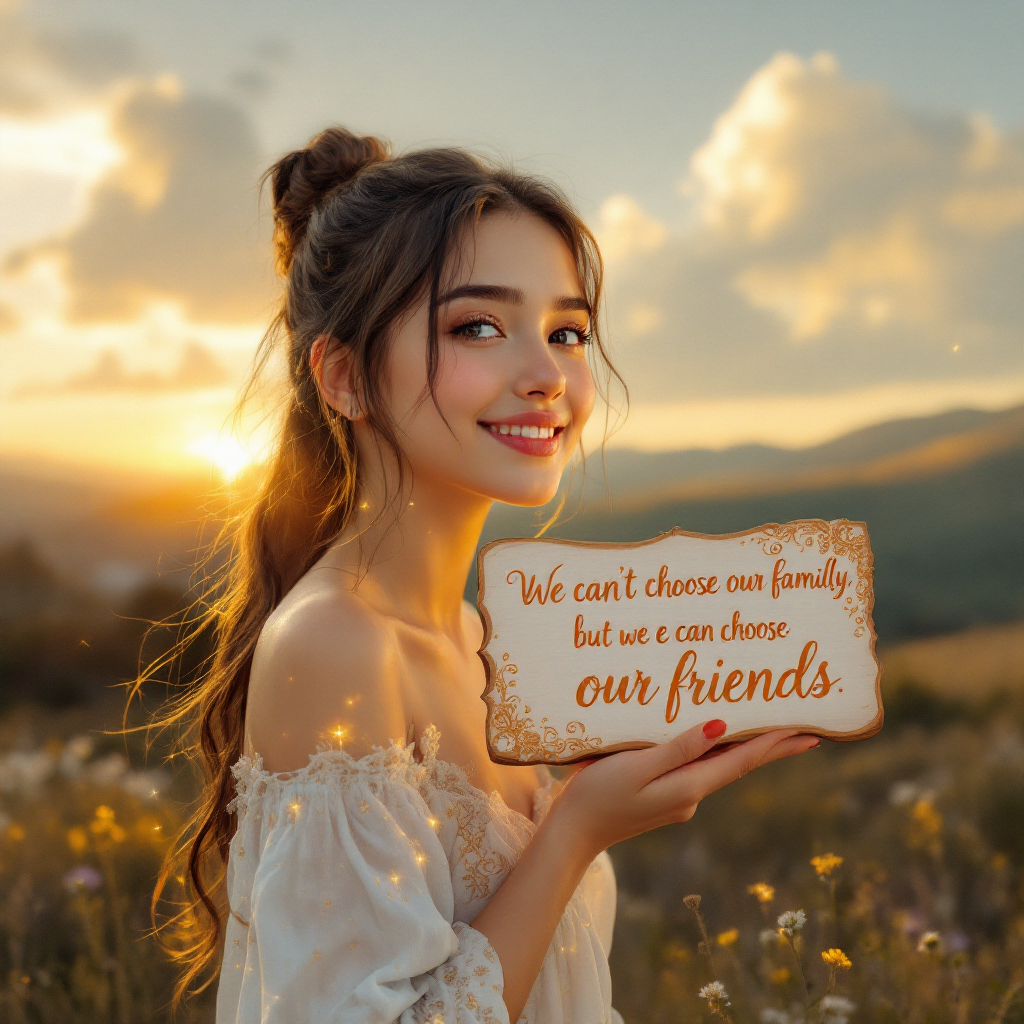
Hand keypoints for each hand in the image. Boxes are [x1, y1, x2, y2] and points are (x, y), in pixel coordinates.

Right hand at [548, 722, 817, 857]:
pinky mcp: (662, 797)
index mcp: (689, 788)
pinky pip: (695, 768)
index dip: (775, 745)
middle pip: (738, 764)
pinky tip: (708, 737)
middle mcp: (691, 796)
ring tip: (763, 724)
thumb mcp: (636, 767)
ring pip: (716, 766)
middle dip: (771, 747)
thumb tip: (720, 728)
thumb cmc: (597, 794)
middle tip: (806, 729)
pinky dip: (710, 752)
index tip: (808, 732)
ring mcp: (678, 799)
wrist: (572, 834)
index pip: (742, 762)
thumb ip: (677, 749)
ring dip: (741, 747)